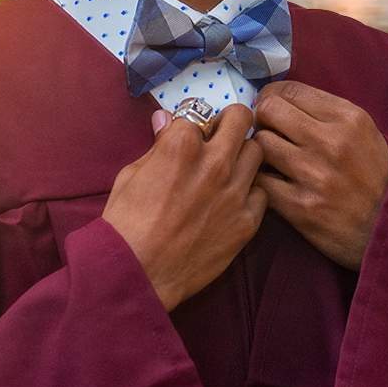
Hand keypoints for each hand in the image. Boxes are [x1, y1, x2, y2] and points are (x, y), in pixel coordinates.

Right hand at [108, 103, 266, 310]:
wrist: (138, 273)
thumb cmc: (126, 225)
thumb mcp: (131, 175)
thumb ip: (156, 145)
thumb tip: (164, 119)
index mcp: (182, 146)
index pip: (198, 114)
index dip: (192, 125)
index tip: (191, 134)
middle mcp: (215, 162)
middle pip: (241, 119)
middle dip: (230, 123)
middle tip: (220, 137)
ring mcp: (236, 191)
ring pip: (257, 152)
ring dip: (242, 155)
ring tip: (227, 170)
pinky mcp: (248, 220)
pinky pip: (261, 192)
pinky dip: (249, 192)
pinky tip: (232, 201)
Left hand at [253, 81, 387, 270]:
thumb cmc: (374, 175)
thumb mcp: (364, 132)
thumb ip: (326, 113)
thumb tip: (279, 100)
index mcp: (349, 118)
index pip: (289, 90)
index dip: (272, 97)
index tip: (273, 110)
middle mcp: (332, 142)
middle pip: (268, 111)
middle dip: (263, 120)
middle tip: (270, 133)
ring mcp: (315, 175)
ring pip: (260, 144)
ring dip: (261, 152)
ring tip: (273, 160)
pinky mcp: (300, 206)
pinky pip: (259, 181)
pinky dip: (261, 181)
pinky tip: (274, 184)